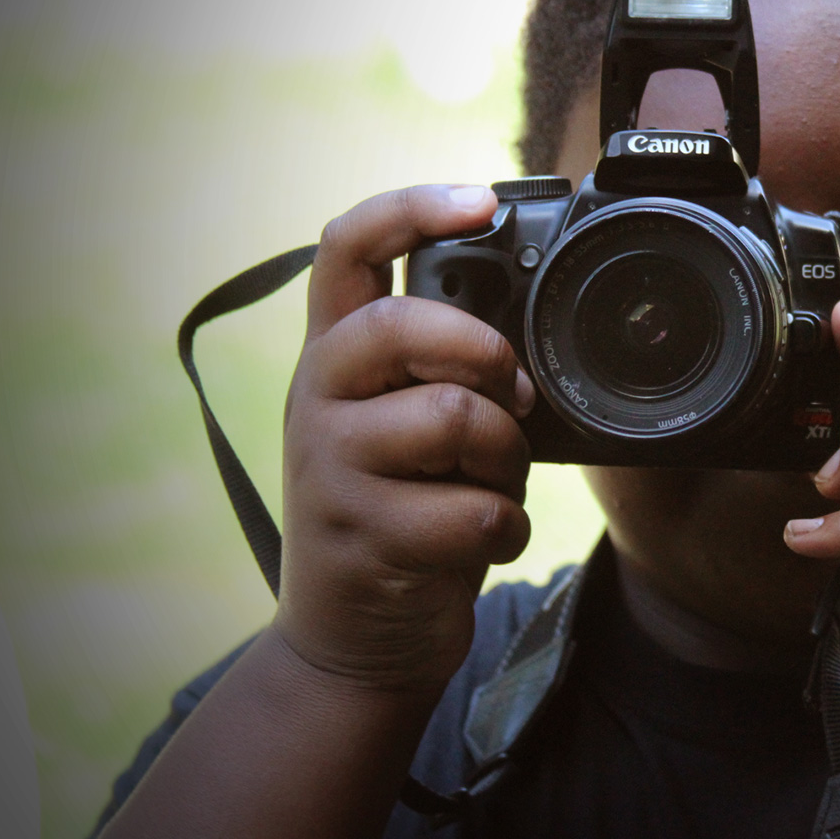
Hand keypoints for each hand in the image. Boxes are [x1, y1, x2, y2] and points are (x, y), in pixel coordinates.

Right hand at [276, 185, 534, 693]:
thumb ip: (443, 371)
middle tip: (512, 395)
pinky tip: (484, 540)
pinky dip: (507, 528)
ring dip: (506, 458)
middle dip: (484, 353)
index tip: (479, 200)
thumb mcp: (409, 425)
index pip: (346, 248)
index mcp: (335, 356)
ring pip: (453, 419)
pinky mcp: (363, 539)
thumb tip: (521, 347)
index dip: (410, 208)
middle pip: (404, 326)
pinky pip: (476, 510)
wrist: (355, 638)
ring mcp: (330, 470)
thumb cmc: (405, 509)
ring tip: (493, 483)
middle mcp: (318, 399)